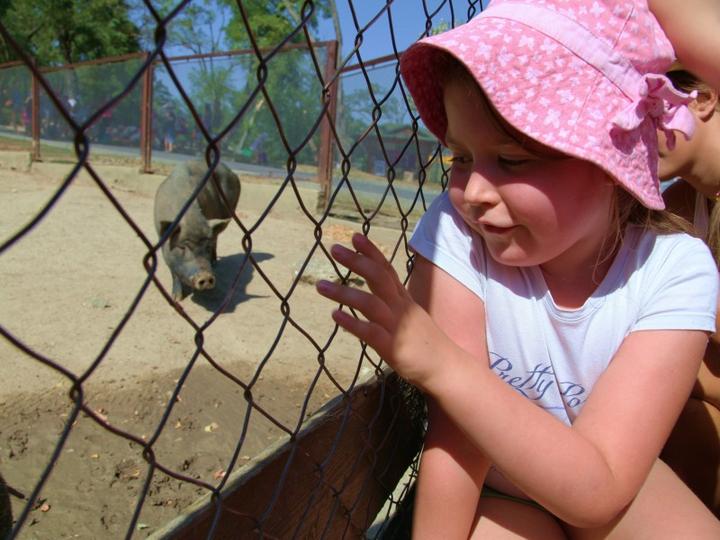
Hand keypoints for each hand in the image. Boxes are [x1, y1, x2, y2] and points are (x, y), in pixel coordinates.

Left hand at [316, 233, 452, 387]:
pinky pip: (370, 331)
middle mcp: (400, 308)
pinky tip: (335, 316)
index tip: (355, 237)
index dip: (371, 252)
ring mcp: (397, 326)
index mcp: (404, 299)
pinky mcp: (392, 347)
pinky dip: (351, 323)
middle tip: (334, 249)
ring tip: (320, 285)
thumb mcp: (412, 315)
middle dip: (356, 261)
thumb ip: (395, 302)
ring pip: (369, 303)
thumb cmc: (426, 342)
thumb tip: (377, 293)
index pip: (387, 269)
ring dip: (344, 292)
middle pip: (378, 277)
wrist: (447, 367)